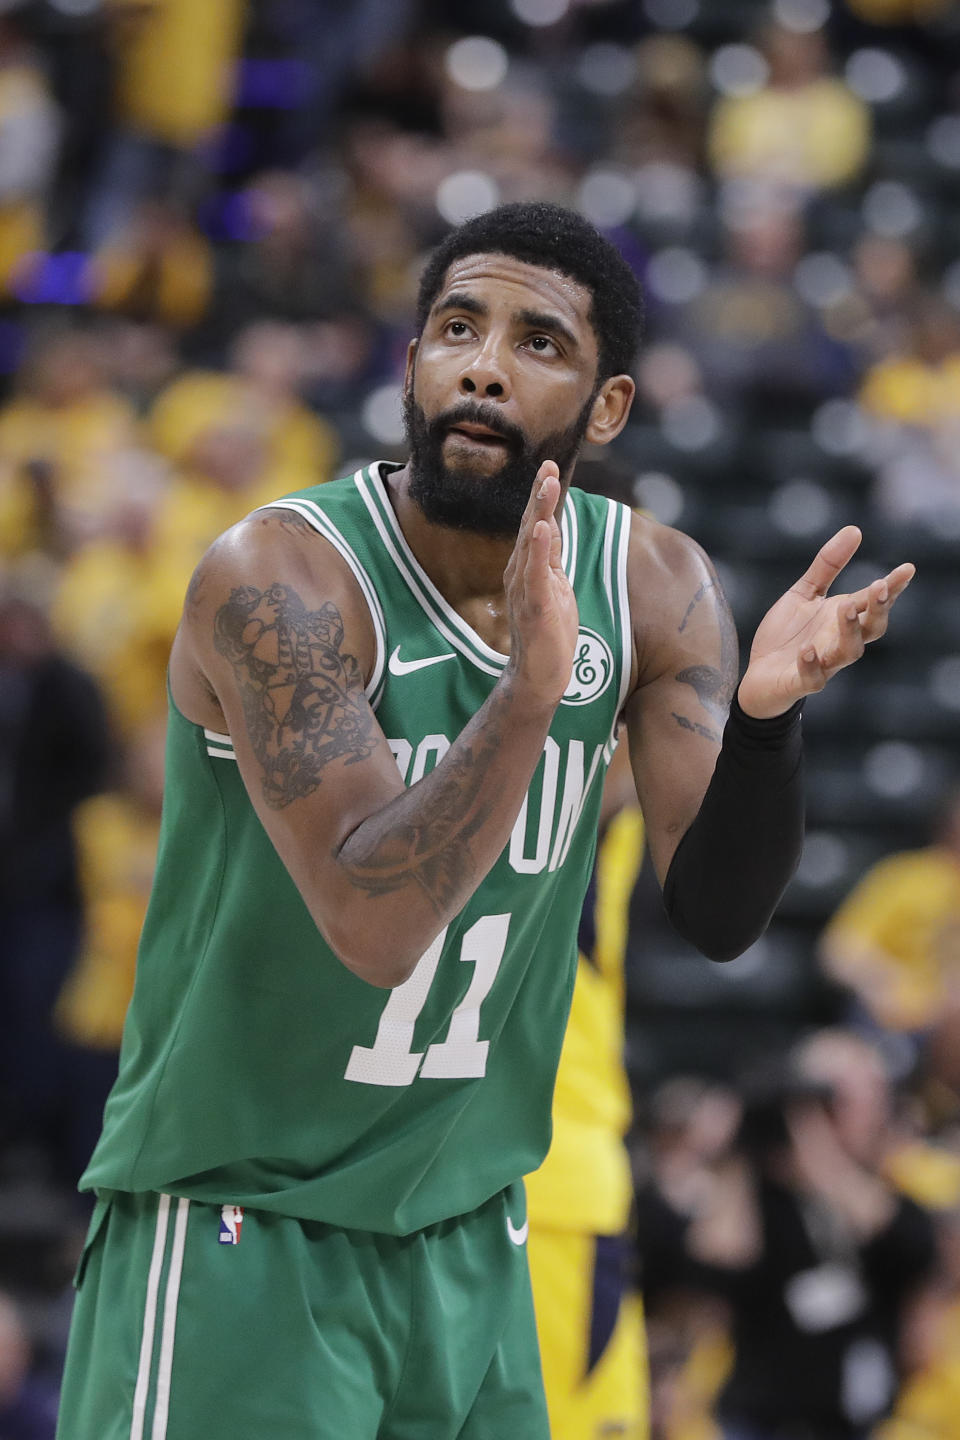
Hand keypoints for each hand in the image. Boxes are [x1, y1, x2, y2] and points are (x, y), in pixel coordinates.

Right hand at [503, 461, 578, 706]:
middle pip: (532, 526)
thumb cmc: (548, 635)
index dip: (542, 497)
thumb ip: (551, 560)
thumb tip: (554, 529)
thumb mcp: (555, 588)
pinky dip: (540, 550)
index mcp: (528, 568)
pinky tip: (544, 529)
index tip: (549, 467)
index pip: (537, 525)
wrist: (539, 676)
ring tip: (548, 484)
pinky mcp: (535, 606)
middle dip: (540, 495)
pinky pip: (537, 573)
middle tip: (548, 465)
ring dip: (541, 512)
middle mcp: (520, 573)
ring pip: (533, 543)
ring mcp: (526, 589)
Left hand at [738, 526, 914, 717]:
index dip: (891, 586)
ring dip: (850, 630)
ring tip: (844, 606)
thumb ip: (827, 566)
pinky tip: (807, 650)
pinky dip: (812, 665)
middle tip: (879, 586)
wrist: (759, 676)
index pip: (873, 601)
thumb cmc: (787, 635)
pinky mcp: (801, 682)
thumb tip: (855, 529)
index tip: (907, 568)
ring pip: (849, 651)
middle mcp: (839, 640)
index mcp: (843, 618)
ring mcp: (824, 663)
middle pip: (872, 628)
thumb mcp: (804, 593)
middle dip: (878, 609)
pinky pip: (813, 678)